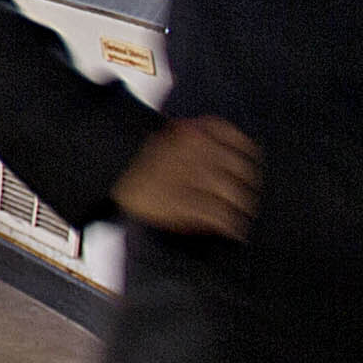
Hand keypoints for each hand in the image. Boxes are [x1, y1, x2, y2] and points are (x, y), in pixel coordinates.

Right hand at [111, 116, 263, 237]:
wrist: (109, 165)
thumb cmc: (137, 152)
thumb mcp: (171, 132)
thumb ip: (200, 138)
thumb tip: (230, 153)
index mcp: (199, 131)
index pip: (242, 146)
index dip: (252, 163)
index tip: (253, 172)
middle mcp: (202, 151)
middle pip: (243, 174)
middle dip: (249, 190)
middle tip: (251, 201)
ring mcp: (194, 177)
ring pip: (235, 196)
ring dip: (243, 210)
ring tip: (244, 219)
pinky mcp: (184, 202)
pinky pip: (218, 216)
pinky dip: (230, 226)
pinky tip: (233, 231)